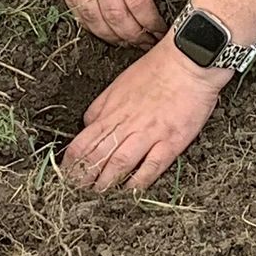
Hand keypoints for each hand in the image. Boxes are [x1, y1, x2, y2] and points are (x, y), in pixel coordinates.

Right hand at [57, 0, 181, 47]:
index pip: (138, 1)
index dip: (150, 23)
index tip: (159, 31)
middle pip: (116, 16)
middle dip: (134, 35)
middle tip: (146, 42)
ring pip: (94, 18)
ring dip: (113, 36)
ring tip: (128, 42)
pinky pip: (77, 10)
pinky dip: (92, 26)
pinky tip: (106, 32)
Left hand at [63, 37, 229, 192]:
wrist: (188, 61)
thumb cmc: (156, 69)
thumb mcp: (119, 83)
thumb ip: (102, 107)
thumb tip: (87, 125)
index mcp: (112, 110)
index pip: (83, 141)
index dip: (72, 162)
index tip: (67, 175)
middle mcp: (127, 124)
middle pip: (98, 156)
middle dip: (84, 177)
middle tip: (76, 192)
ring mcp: (149, 133)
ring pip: (119, 163)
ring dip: (106, 182)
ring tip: (98, 195)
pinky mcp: (171, 141)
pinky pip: (151, 167)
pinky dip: (139, 181)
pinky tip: (130, 191)